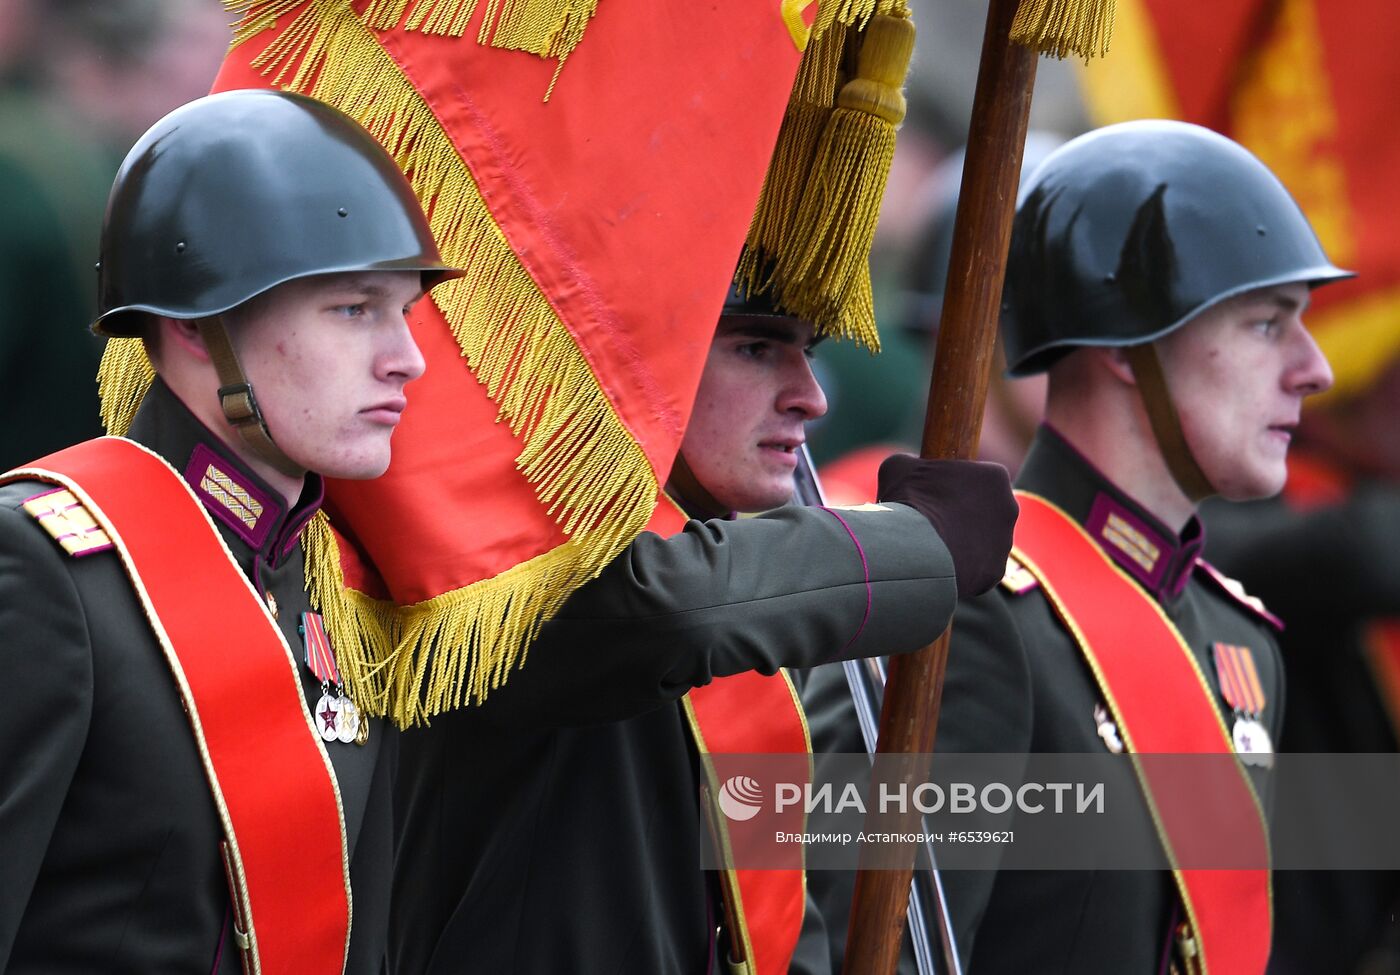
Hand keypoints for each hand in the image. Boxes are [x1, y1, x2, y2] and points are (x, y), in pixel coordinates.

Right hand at [877, 454, 1017, 596]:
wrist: (912, 549)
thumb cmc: (910, 501)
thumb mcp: (899, 466)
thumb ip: (912, 463)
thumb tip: (908, 469)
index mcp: (994, 477)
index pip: (980, 477)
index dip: (955, 484)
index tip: (935, 492)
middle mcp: (1009, 509)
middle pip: (985, 510)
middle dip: (963, 514)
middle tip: (933, 520)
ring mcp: (1004, 543)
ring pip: (982, 541)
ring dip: (962, 542)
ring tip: (930, 546)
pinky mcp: (994, 573)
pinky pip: (977, 568)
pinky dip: (960, 568)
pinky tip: (936, 566)